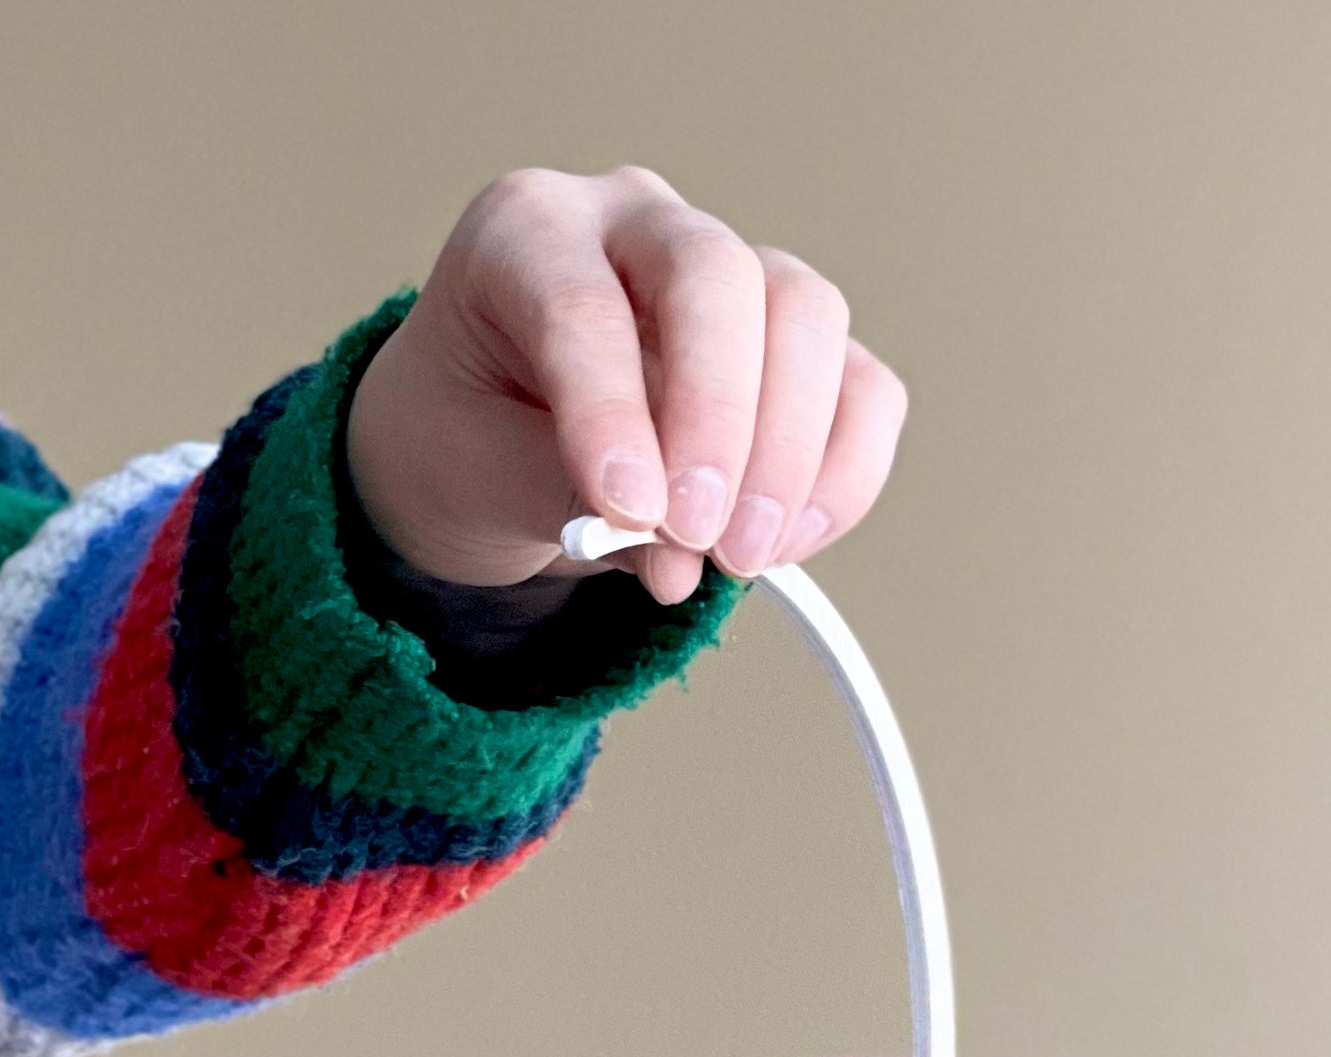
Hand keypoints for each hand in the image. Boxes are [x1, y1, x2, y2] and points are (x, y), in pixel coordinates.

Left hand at [344, 164, 908, 604]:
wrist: (490, 449)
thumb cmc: (470, 440)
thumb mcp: (475, 473)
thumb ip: (565, 499)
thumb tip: (678, 555)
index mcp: (526, 233)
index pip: (583, 305)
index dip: (614, 414)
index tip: (634, 512)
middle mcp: (636, 225)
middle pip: (717, 274)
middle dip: (720, 416)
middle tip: (702, 536)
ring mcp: (730, 273)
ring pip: (806, 316)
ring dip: (791, 452)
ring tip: (740, 557)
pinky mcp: (794, 345)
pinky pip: (860, 388)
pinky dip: (840, 475)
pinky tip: (786, 542)